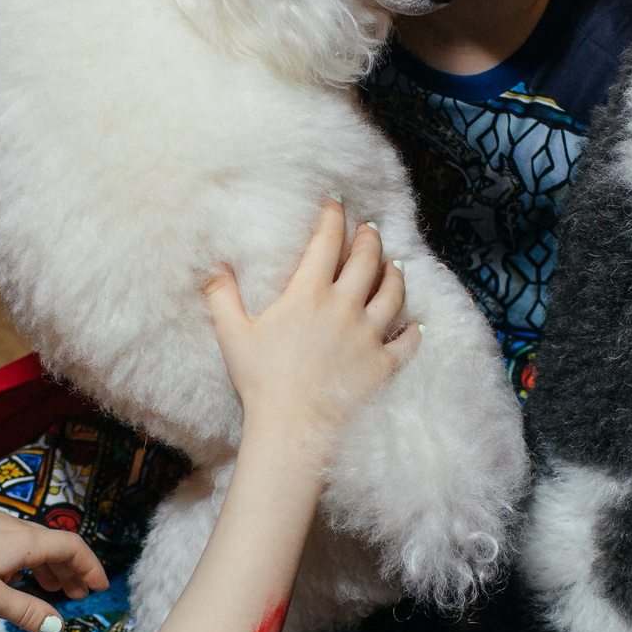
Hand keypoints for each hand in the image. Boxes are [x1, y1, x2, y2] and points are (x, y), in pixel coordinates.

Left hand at [0, 513, 108, 631]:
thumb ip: (26, 611)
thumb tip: (57, 625)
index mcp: (23, 540)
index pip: (71, 546)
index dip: (90, 566)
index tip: (99, 587)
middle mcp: (13, 527)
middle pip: (54, 544)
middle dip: (70, 571)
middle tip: (78, 596)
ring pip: (33, 544)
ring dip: (48, 567)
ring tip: (51, 592)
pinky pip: (14, 544)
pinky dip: (27, 563)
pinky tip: (15, 580)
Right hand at [205, 199, 418, 462]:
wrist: (292, 429)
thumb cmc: (260, 382)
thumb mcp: (232, 334)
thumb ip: (221, 294)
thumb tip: (215, 264)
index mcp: (309, 294)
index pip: (327, 242)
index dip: (334, 217)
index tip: (337, 202)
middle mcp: (345, 308)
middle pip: (366, 261)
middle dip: (369, 239)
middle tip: (370, 228)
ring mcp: (368, 336)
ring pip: (392, 294)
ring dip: (395, 274)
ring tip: (395, 263)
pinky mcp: (382, 365)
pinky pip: (406, 342)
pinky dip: (413, 331)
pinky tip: (417, 324)